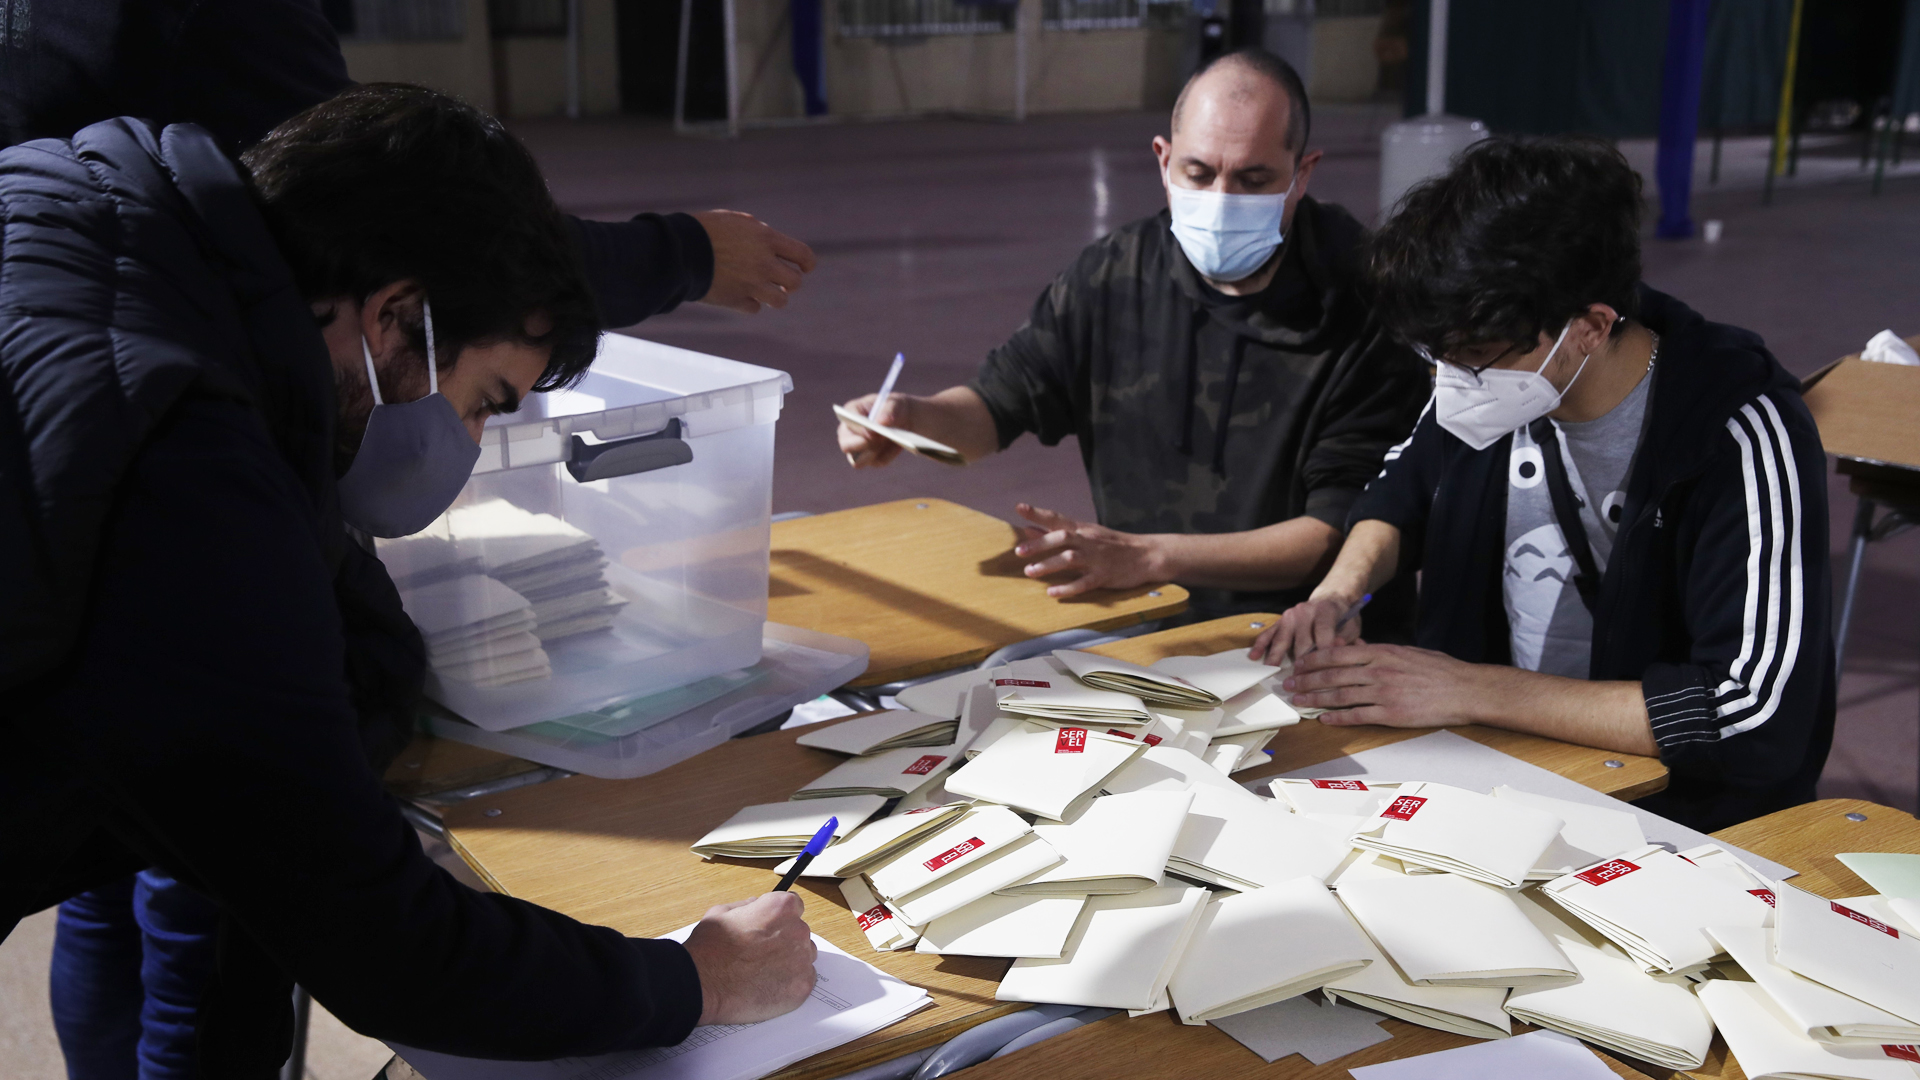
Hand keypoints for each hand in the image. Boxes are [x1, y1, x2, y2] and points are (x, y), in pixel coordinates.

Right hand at [682, 892, 816, 1024]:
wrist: (704, 984)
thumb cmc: (710, 949)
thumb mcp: (722, 912)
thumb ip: (748, 906)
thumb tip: (757, 906)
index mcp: (781, 908)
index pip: (794, 906)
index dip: (780, 918)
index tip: (771, 928)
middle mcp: (798, 930)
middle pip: (800, 933)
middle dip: (784, 941)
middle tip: (761, 955)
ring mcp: (802, 960)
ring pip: (804, 958)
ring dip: (790, 962)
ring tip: (763, 973)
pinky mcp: (802, 986)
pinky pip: (803, 981)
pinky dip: (790, 985)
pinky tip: (768, 986)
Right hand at [693, 210, 815, 313]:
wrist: (678, 250)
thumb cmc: (704, 230)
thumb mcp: (735, 221)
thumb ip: (758, 231)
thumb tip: (771, 242)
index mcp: (766, 239)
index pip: (803, 255)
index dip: (807, 264)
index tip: (805, 268)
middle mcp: (763, 263)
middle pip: (795, 282)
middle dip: (789, 282)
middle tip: (779, 281)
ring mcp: (751, 284)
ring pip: (780, 301)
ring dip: (774, 296)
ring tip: (763, 291)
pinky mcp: (736, 300)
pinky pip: (754, 308)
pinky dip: (749, 303)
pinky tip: (740, 294)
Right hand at [837, 392, 909, 467]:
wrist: (905, 421)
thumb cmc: (896, 408)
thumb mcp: (897, 404)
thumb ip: (889, 410)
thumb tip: (880, 422)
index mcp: (851, 412)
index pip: (848, 419)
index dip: (858, 427)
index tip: (873, 430)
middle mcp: (848, 432)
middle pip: (846, 445)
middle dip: (862, 445)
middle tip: (879, 440)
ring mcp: (857, 448)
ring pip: (859, 460)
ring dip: (876, 452)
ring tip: (891, 441)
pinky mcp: (870, 459)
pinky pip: (879, 461)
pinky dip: (890, 454)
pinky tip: (898, 445)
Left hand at [1012, 504, 1165, 599]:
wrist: (1147, 554)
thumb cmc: (1112, 544)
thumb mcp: (1086, 533)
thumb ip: (1057, 532)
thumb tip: (1029, 528)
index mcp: (1082, 529)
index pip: (1057, 518)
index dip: (1038, 513)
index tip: (1019, 508)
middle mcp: (1088, 541)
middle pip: (1061, 538)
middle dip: (1040, 544)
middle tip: (1020, 551)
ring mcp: (1097, 558)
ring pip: (1070, 559)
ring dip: (1049, 565)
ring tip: (1030, 572)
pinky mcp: (1105, 576)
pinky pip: (1084, 582)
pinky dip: (1068, 587)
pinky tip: (1053, 592)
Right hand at [1249, 595, 1362, 664]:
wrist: (1330, 599)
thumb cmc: (1343, 618)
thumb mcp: (1351, 627)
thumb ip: (1345, 639)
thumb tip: (1337, 650)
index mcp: (1325, 611)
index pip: (1323, 634)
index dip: (1324, 654)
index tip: (1322, 674)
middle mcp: (1305, 611)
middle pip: (1302, 642)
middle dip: (1302, 664)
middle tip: (1300, 683)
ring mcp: (1290, 615)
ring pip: (1282, 639)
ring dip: (1277, 657)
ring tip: (1272, 672)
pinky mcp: (1280, 620)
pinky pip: (1268, 633)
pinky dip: (1261, 645)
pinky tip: (1254, 656)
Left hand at [1282, 643, 1485, 727]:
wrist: (1466, 690)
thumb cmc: (1440, 671)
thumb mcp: (1407, 652)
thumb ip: (1380, 652)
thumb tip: (1359, 650)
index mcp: (1381, 652)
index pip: (1336, 654)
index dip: (1313, 660)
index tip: (1298, 664)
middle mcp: (1378, 670)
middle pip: (1331, 675)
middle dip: (1305, 680)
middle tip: (1288, 685)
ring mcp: (1383, 693)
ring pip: (1339, 695)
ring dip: (1314, 698)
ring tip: (1298, 701)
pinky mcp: (1390, 714)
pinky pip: (1356, 716)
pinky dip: (1337, 718)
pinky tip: (1323, 719)